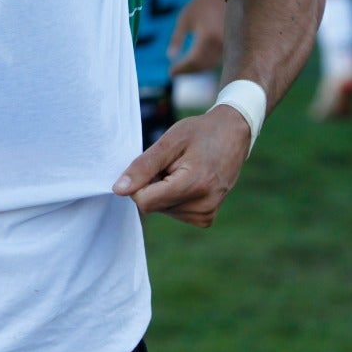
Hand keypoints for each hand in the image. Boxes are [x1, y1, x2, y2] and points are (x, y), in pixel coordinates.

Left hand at [112, 105, 250, 227]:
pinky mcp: (206, 218)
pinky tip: (189, 181)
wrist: (233, 134)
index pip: (145, 201)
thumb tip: (118, 190)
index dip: (140, 182)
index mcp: (194, 185)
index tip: (154, 164)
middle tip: (173, 164)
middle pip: (153, 206)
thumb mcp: (169, 141)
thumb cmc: (200, 133)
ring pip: (162, 210)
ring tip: (183, 170)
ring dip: (164, 190)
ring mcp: (207, 214)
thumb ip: (143, 167)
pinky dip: (174, 197)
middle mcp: (203, 205)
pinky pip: (174, 212)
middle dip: (154, 185)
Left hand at [167, 0, 224, 75]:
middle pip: (202, 66)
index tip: (170, 73)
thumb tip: (169, 57)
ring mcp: (226, 45)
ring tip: (182, 69)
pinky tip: (194, 63)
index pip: (193, 61)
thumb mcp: (184, 19)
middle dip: (187, 71)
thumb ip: (177, 39)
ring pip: (210, 64)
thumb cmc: (200, 5)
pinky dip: (204, 64)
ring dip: (196, 70)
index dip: (182, 69)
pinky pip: (216, 59)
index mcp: (208, 37)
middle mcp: (220, 44)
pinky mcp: (229, 44)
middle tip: (173, 73)